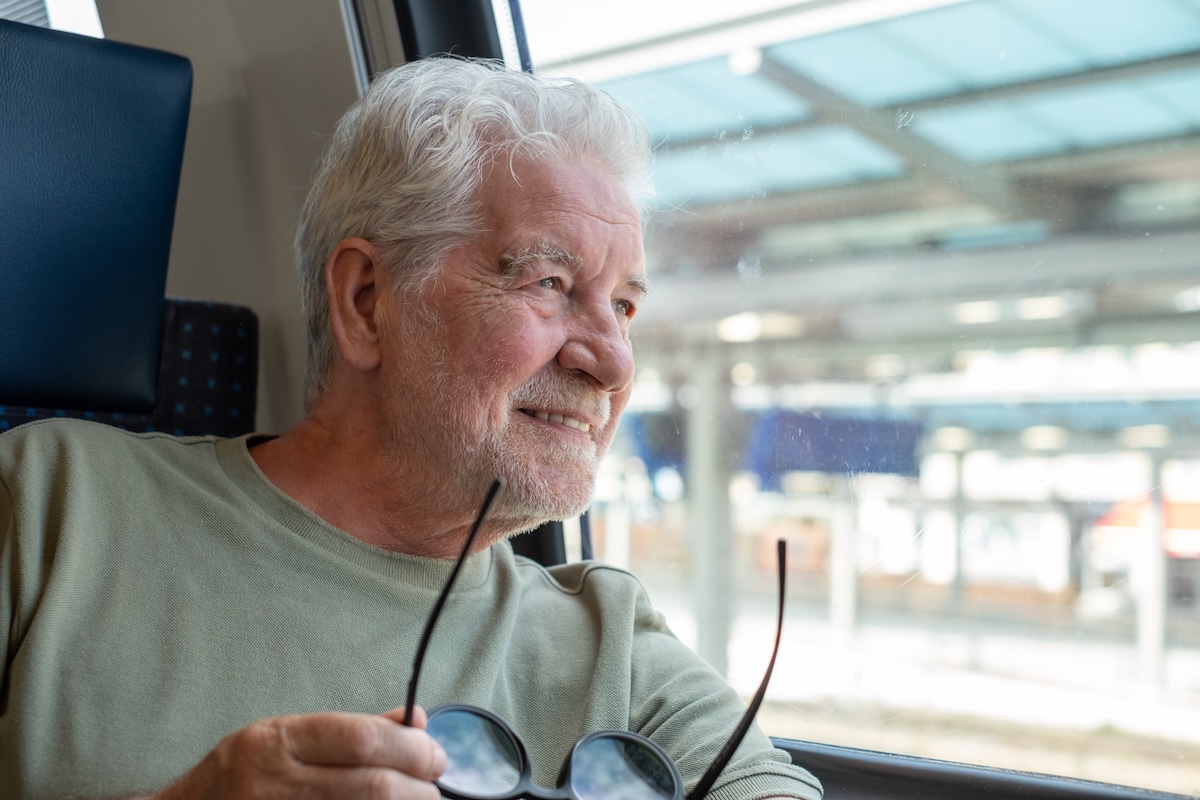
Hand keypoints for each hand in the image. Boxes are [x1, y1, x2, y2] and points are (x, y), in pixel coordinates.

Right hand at [150, 706, 445, 799]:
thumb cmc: (241, 776)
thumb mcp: (285, 739)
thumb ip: (351, 731)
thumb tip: (416, 722)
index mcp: (276, 742)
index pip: (360, 739)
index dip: (409, 747)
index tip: (435, 755)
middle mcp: (273, 783)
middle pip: (370, 786)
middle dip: (418, 787)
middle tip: (435, 787)